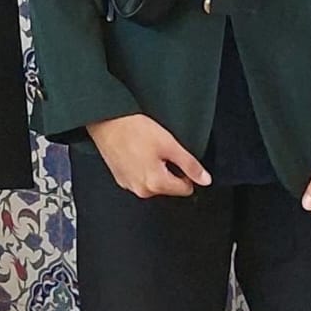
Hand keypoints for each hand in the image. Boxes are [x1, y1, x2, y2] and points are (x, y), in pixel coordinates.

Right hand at [86, 114, 211, 197]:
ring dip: (153, 169)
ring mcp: (128, 185)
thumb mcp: (169, 144)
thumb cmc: (134, 129)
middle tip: (157, 150)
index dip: (185, 171)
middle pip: (168, 187)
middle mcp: (141, 190)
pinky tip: (134, 151)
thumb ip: (190, 165)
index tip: (174, 156)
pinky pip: (138, 177)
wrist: (105, 120)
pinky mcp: (119, 178)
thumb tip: (205, 179)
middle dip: (168, 170)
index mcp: (156, 184)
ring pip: (153, 182)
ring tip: (144, 149)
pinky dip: (139, 167)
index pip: (186, 188)